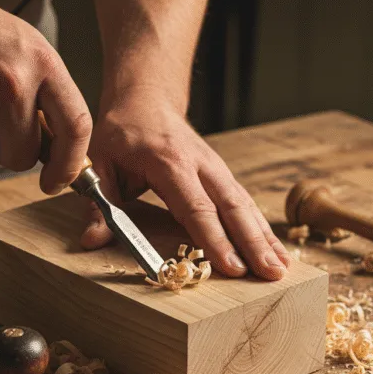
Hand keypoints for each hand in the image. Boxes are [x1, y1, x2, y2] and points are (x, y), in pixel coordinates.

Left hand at [81, 92, 290, 279]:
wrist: (146, 99)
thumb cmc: (122, 132)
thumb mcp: (100, 163)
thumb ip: (98, 203)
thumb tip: (92, 240)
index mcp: (170, 163)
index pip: (196, 207)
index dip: (214, 239)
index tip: (233, 267)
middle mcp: (200, 165)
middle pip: (232, 207)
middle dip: (253, 243)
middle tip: (272, 274)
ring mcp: (214, 167)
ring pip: (244, 204)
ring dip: (263, 236)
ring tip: (280, 267)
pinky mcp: (219, 173)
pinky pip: (242, 201)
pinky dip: (259, 225)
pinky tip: (271, 247)